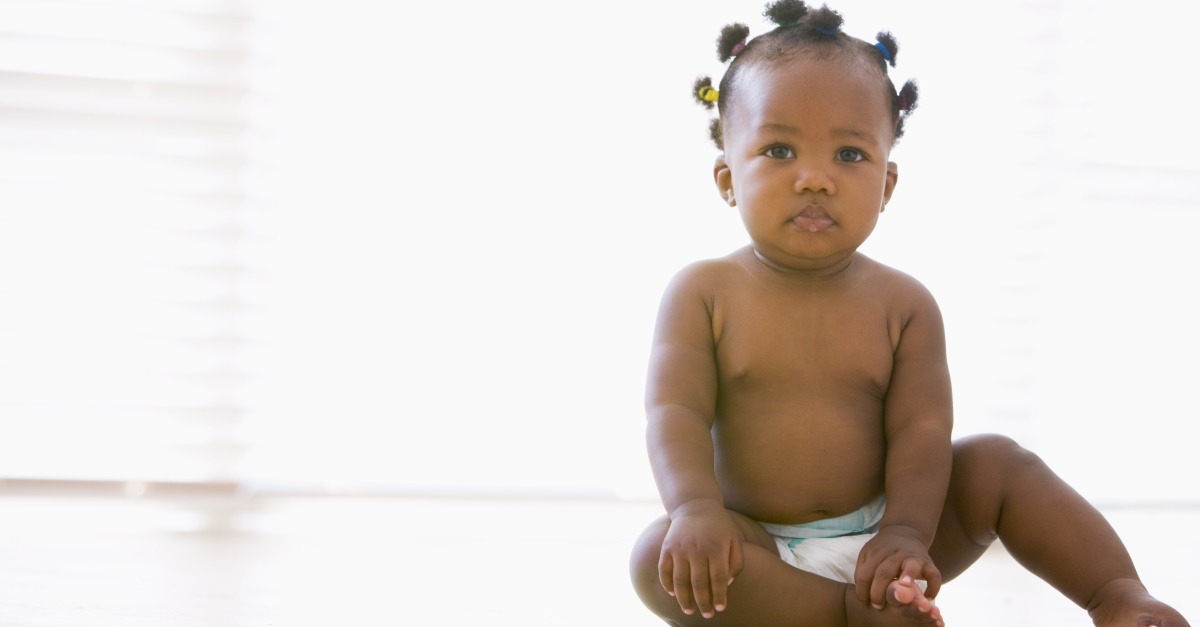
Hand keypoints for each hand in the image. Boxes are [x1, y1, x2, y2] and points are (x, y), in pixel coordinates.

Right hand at [658, 502, 744, 618]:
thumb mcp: (734, 540)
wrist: (695, 506)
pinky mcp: (667, 547)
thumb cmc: (719, 527)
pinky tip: (673, 594)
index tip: (720, 608)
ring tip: (689, 610)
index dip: (719, 596)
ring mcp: (679, 548)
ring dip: (684, 599)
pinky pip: (664, 571)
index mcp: (716, 548)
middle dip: (703, 603)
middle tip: (707, 614)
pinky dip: (667, 584)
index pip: (718, 579)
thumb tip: (727, 584)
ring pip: (680, 581)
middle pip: (699, 583)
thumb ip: (736, 562)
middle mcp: (697, 549)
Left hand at [854, 524, 942, 608]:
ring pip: (911, 566)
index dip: (863, 589)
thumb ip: (862, 571)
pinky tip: (926, 598)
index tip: (864, 600)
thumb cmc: (883, 551)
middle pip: (885, 572)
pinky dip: (933, 587)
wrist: (905, 532)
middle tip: (877, 606)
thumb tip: (863, 593)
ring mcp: (913, 557)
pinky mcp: (929, 563)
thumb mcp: (868, 554)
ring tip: (904, 588)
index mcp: (877, 552)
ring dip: (908, 576)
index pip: (866, 573)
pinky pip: (934, 575)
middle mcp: (895, 553)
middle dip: (879, 591)